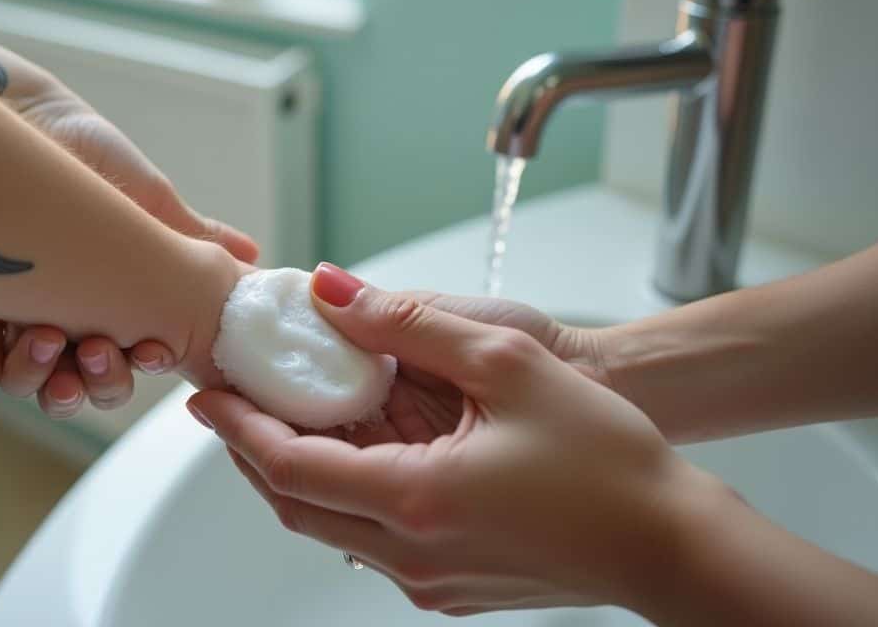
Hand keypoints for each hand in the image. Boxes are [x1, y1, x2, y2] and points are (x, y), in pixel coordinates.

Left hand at [0, 83, 258, 416]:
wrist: (25, 115)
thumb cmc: (91, 154)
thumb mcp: (149, 198)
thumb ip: (191, 237)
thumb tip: (252, 258)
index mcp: (120, 301)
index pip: (136, 357)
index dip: (143, 364)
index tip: (151, 349)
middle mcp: (73, 315)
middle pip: (84, 385)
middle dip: (93, 385)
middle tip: (95, 353)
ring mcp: (23, 311)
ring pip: (29, 379)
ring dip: (38, 376)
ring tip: (44, 338)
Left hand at [188, 264, 725, 617]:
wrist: (670, 542)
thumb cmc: (607, 458)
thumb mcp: (505, 363)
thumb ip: (408, 322)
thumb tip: (330, 290)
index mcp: (414, 500)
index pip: (289, 466)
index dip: (238, 429)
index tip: (206, 397)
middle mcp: (409, 553)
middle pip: (296, 505)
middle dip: (254, 452)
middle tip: (233, 405)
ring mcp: (429, 580)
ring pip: (331, 526)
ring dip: (300, 472)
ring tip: (288, 418)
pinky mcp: (452, 587)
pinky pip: (373, 539)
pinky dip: (349, 492)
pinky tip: (362, 450)